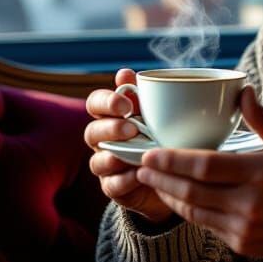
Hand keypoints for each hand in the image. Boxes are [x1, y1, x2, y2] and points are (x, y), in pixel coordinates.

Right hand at [85, 69, 172, 223]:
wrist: (170, 175)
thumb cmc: (160, 136)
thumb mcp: (156, 114)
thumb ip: (142, 95)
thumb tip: (124, 73)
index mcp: (111, 117)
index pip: (95, 103)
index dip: (106, 102)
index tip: (126, 104)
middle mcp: (103, 140)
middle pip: (92, 132)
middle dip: (110, 129)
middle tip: (131, 128)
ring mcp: (105, 165)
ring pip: (97, 160)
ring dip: (113, 156)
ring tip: (133, 154)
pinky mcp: (113, 188)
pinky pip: (112, 185)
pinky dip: (125, 180)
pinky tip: (139, 174)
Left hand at [135, 85, 262, 258]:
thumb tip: (242, 92)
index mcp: (262, 173)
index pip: (204, 166)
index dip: (172, 159)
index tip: (151, 151)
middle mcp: (249, 203)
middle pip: (190, 190)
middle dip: (161, 177)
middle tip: (141, 163)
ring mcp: (244, 228)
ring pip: (193, 210)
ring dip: (169, 195)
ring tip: (152, 179)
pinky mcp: (242, 244)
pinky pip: (205, 225)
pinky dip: (187, 210)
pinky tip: (177, 197)